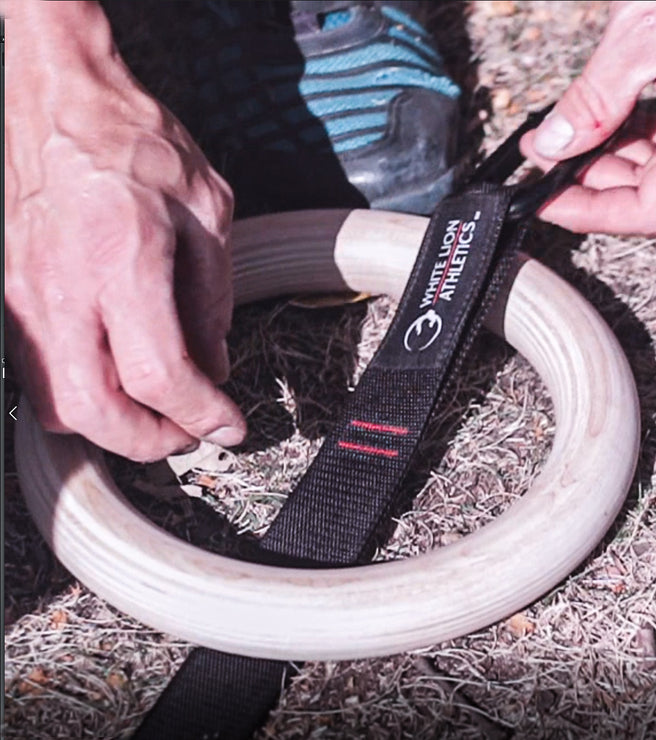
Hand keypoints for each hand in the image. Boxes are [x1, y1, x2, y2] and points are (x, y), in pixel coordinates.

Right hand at [4, 1, 244, 460]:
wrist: (54, 96)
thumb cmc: (129, 139)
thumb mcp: (205, 208)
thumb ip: (213, 295)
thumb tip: (214, 365)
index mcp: (121, 258)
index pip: (158, 374)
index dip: (200, 415)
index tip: (229, 425)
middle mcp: (60, 286)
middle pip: (91, 410)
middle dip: (148, 441)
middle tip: (190, 431)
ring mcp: (22, 294)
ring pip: (54, 402)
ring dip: (109, 426)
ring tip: (158, 412)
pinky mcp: (6, 294)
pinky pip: (36, 371)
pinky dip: (79, 396)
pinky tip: (117, 381)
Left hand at [520, 1, 655, 235]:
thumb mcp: (638, 38)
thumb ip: (593, 101)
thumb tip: (557, 143)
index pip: (654, 209)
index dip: (595, 213)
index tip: (552, 201)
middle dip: (599, 180)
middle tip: (549, 158)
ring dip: (622, 155)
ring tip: (575, 133)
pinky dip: (650, 133)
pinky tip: (618, 115)